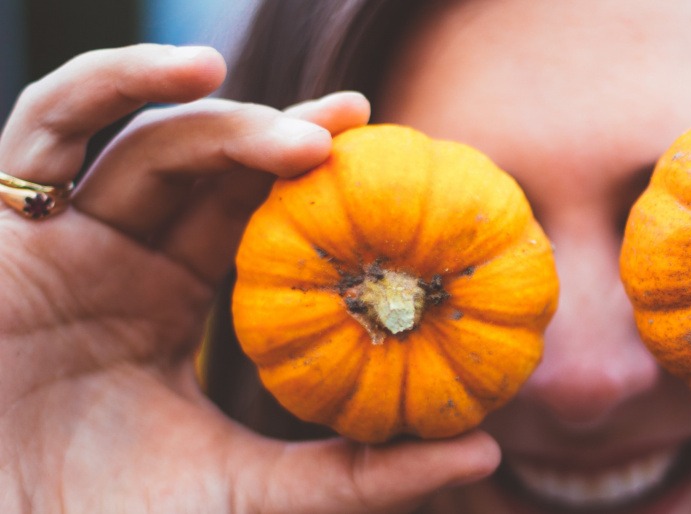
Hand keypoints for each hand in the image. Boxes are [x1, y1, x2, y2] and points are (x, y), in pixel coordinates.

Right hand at [0, 44, 497, 512]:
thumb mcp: (253, 494)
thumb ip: (360, 475)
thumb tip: (486, 446)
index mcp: (176, 303)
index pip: (261, 224)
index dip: (323, 194)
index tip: (402, 173)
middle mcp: (125, 258)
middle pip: (215, 172)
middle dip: (289, 138)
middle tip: (366, 124)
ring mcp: (66, 237)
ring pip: (152, 143)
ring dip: (231, 122)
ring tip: (314, 135)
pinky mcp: (5, 224)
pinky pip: (49, 126)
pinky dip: (114, 81)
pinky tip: (193, 70)